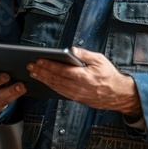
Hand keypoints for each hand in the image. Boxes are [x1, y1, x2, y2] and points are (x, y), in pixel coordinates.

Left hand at [27, 47, 141, 116]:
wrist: (117, 94)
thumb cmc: (109, 75)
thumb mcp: (100, 60)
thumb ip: (85, 54)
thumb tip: (71, 50)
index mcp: (83, 76)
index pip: (61, 70)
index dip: (48, 65)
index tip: (38, 60)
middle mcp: (78, 87)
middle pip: (55, 79)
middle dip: (41, 72)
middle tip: (30, 66)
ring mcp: (76, 94)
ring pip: (55, 86)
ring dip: (43, 79)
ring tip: (34, 73)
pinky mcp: (76, 99)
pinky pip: (60, 92)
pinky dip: (50, 86)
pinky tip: (45, 81)